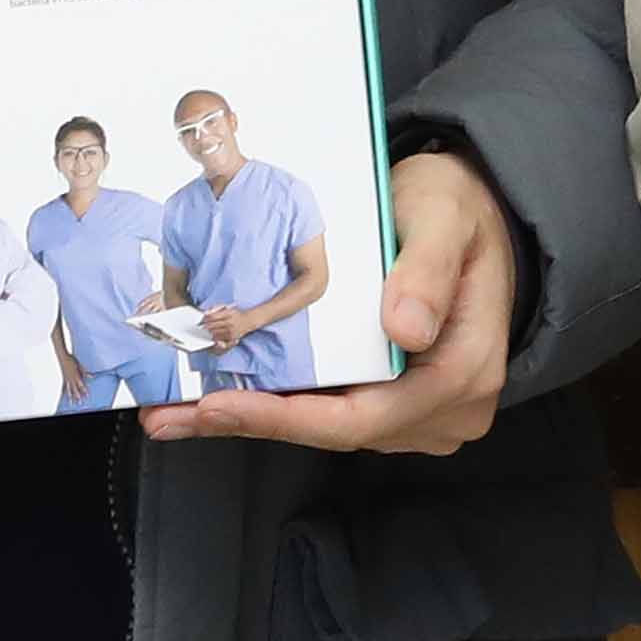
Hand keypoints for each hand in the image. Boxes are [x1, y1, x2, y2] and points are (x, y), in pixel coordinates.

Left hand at [149, 150, 514, 460]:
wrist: (470, 217)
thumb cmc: (459, 210)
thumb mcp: (446, 216)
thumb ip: (428, 268)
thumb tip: (405, 331)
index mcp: (466, 369)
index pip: (370, 415)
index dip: (291, 418)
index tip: (222, 404)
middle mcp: (446, 408)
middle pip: (339, 430)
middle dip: (253, 422)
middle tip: (170, 416)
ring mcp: (420, 412)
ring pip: (329, 428)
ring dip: (257, 418)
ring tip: (177, 411)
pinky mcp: (394, 404)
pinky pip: (332, 413)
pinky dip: (277, 406)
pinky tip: (220, 400)